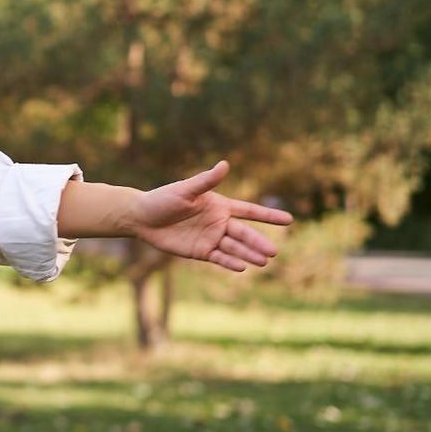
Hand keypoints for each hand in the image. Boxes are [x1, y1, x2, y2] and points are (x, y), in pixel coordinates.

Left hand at [129, 159, 292, 271]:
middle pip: (244, 234)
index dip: (268, 216)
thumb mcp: (185, 190)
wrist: (141, 218)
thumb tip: (225, 164)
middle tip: (273, 252)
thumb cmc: (162, 199)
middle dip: (258, 242)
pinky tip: (242, 267)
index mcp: (219, 206)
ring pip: (235, 248)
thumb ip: (206, 180)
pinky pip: (219, 258)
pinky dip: (230, 262)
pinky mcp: (200, 251)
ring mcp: (211, 238)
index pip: (249, 211)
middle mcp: (219, 223)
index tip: (289, 220)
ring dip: (249, 254)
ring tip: (263, 261)